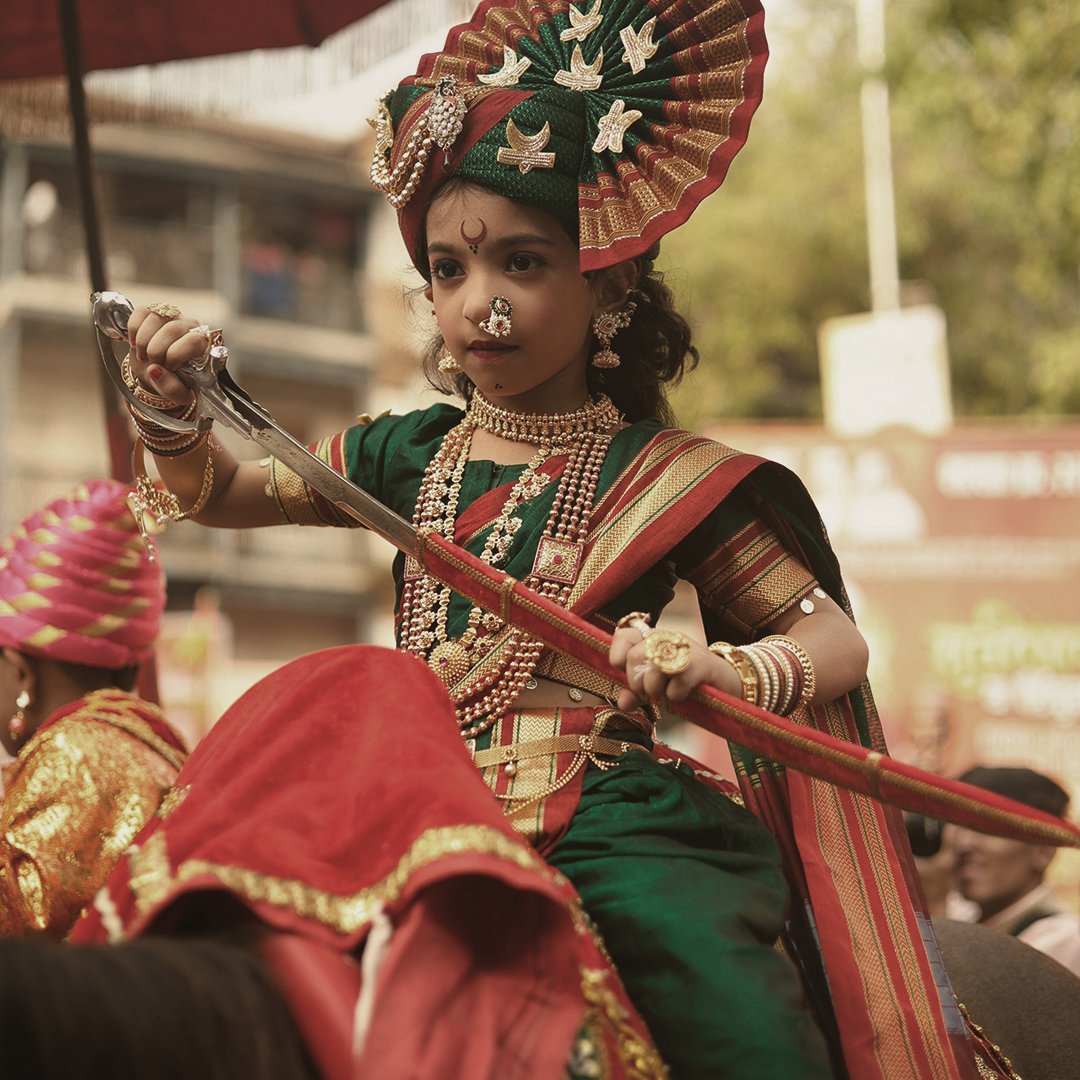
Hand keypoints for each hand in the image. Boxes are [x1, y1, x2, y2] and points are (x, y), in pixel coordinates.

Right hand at [127, 304, 212, 405]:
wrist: (160, 372)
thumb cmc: (176, 382)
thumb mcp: (178, 394)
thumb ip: (171, 388)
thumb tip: (154, 370)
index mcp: (205, 346)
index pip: (194, 340)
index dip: (176, 354)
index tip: (169, 367)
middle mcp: (191, 326)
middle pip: (172, 329)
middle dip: (156, 350)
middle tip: (153, 363)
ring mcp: (173, 316)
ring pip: (156, 317)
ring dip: (143, 340)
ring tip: (144, 356)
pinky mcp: (155, 311)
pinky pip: (141, 311)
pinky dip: (134, 329)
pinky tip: (136, 343)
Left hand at [609, 622, 736, 712]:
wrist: (727, 683)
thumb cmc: (687, 683)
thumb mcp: (658, 687)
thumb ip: (637, 693)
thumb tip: (621, 703)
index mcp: (653, 639)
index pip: (623, 635)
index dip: (617, 655)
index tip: (623, 673)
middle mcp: (667, 639)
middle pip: (635, 655)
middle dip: (636, 682)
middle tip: (647, 694)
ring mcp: (686, 649)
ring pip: (654, 665)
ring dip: (654, 689)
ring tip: (664, 695)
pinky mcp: (703, 663)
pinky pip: (678, 680)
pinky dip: (675, 694)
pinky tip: (681, 695)